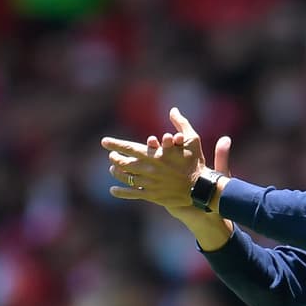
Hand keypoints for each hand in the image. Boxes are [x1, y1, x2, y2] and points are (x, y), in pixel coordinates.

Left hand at [103, 108, 230, 211]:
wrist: (201, 188)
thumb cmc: (196, 162)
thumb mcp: (192, 139)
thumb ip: (181, 124)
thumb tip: (173, 110)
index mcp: (155, 154)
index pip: (129, 148)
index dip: (115, 144)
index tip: (105, 142)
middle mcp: (149, 169)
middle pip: (124, 163)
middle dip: (115, 158)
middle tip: (112, 155)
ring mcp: (149, 183)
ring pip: (126, 177)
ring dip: (117, 172)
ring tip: (113, 169)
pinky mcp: (152, 195)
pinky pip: (132, 194)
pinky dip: (121, 192)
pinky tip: (113, 190)